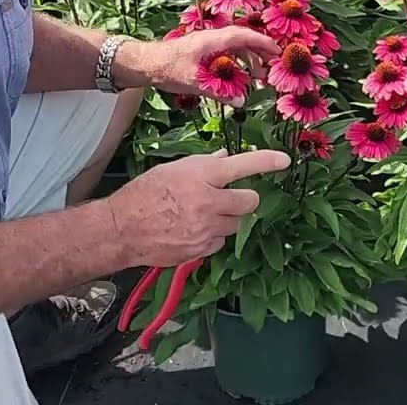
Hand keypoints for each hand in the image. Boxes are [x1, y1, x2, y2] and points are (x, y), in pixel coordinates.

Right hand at [106, 149, 289, 267]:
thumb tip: (226, 157)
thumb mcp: (174, 169)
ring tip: (201, 215)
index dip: (267, 162)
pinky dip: (212, 236)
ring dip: (226, 219)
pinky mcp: (201, 249)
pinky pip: (220, 241)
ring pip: (236, 224)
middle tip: (225, 198)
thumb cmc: (144, 194)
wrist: (122, 229)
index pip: (243, 165)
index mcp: (202, 176)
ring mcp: (206, 228)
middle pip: (250, 201)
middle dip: (242, 199)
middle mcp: (209, 202)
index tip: (284, 161)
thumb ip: (204, 164)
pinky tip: (192, 230)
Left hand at [119, 27, 279, 104]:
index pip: (245, 36)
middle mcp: (211, 38)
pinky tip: (236, 77)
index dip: (263, 43)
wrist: (143, 63)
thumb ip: (218, 92)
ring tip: (257, 76)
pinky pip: (224, 53)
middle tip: (272, 66)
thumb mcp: (194, 82)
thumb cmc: (166, 68)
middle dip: (259, 52)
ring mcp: (206, 43)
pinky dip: (235, 63)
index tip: (278, 52)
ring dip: (247, 59)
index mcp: (212, 40)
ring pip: (234, 47)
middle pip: (242, 40)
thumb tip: (240, 102)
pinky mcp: (200, 51)